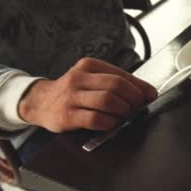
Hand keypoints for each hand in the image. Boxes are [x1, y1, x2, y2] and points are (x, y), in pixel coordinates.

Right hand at [18, 58, 157, 132]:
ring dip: (122, 111)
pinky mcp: (67, 115)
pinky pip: (95, 119)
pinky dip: (108, 122)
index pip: (121, 74)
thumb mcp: (90, 79)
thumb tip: (146, 93)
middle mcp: (79, 78)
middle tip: (137, 108)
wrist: (39, 102)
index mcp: (89, 66)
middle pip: (116, 86)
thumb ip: (114, 83)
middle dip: (133, 99)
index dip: (140, 87)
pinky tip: (110, 124)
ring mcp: (72, 96)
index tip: (150, 95)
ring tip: (124, 116)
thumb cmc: (72, 92)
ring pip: (107, 100)